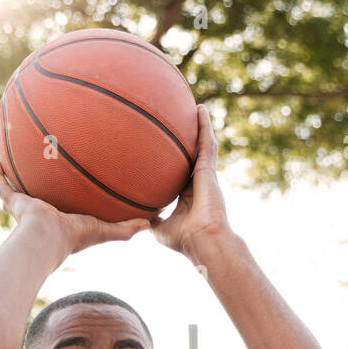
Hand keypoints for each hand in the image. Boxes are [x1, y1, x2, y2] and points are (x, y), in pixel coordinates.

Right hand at [0, 161, 150, 257]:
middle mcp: (40, 212)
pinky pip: (1, 185)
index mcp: (60, 219)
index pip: (64, 207)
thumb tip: (153, 224)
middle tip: (43, 167)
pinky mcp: (12, 202)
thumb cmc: (74, 237)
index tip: (70, 187)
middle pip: (39, 195)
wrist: (46, 237)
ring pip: (17, 189)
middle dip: (39, 185)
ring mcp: (24, 207)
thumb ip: (127, 228)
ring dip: (16, 176)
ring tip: (15, 157)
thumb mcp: (104, 230)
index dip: (66, 199)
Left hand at [150, 104, 232, 259]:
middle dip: (192, 138)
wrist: (202, 240)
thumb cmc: (183, 239)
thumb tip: (139, 216)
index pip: (183, 171)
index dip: (179, 159)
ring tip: (196, 108)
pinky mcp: (209, 171)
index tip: (172, 148)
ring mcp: (206, 176)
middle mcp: (199, 182)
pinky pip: (206, 144)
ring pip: (204, 145)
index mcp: (188, 194)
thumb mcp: (160, 228)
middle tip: (186, 120)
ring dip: (201, 126)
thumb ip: (151, 219)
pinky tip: (200, 111)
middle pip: (195, 154)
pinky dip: (204, 127)